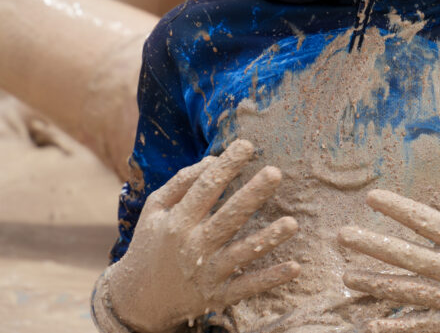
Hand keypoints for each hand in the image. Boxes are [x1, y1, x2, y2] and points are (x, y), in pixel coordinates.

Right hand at [106, 139, 299, 332]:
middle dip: (251, 195)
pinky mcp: (218, 295)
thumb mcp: (155, 210)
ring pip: (241, 253)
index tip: (247, 145)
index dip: (225, 166)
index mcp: (177, 222)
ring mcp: (207, 273)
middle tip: (275, 172)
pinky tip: (295, 266)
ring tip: (292, 223)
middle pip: (227, 218)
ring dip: (267, 239)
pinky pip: (247, 287)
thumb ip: (182, 182)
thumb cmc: (153, 243)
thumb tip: (214, 159)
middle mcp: (193, 246)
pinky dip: (270, 279)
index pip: (204, 189)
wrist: (138, 301)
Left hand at [337, 154, 439, 332]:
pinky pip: (422, 324)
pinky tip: (372, 324)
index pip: (423, 219)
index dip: (396, 208)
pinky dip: (397, 326)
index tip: (371, 197)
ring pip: (406, 291)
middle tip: (343, 236)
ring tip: (347, 277)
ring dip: (374, 284)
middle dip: (371, 245)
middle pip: (405, 255)